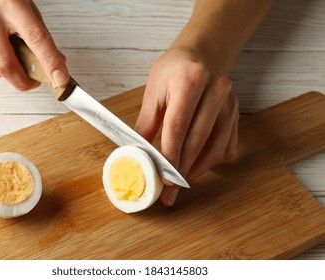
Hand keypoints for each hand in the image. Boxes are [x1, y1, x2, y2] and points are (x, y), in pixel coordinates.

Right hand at [0, 0, 68, 89]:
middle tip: (34, 83)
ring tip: (11, 52)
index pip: (36, 39)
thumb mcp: (25, 6)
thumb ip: (40, 34)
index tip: (60, 80)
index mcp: (11, 5)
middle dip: (24, 82)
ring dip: (9, 71)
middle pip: (6, 65)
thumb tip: (57, 63)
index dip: (50, 62)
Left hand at [135, 47, 238, 205]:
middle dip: (182, 169)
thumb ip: (147, 122)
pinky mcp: (236, 114)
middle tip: (170, 190)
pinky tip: (198, 167)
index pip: (178, 125)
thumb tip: (137, 151)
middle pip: (198, 140)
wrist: (203, 55)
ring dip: (198, 169)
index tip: (163, 176)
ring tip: (181, 183)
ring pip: (215, 147)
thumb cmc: (175, 70)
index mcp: (189, 81)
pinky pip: (227, 145)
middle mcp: (215, 91)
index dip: (170, 154)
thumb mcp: (154, 89)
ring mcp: (229, 104)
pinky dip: (212, 160)